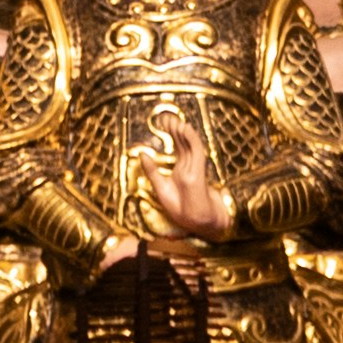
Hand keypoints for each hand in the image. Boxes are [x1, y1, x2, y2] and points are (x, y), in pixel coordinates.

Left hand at [140, 117, 233, 242]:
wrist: (201, 227)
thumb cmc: (183, 212)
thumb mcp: (161, 190)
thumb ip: (152, 172)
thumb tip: (141, 153)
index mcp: (182, 169)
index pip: (178, 147)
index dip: (172, 133)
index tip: (164, 120)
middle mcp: (190, 167)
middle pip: (183, 143)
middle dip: (176, 128)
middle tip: (167, 115)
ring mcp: (196, 169)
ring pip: (190, 145)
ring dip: (182, 131)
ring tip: (173, 118)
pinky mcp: (199, 174)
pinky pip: (196, 153)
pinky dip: (191, 140)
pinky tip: (185, 129)